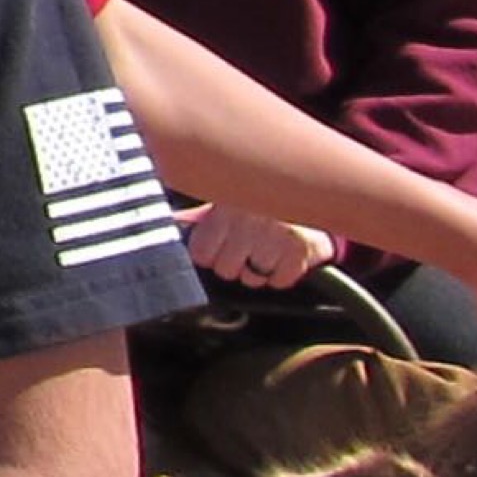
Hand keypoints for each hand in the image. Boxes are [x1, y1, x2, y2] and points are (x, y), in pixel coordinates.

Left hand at [181, 200, 341, 295]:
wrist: (313, 195)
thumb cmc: (260, 205)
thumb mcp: (226, 203)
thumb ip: (196, 217)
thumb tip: (163, 223)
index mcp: (225, 208)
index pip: (201, 253)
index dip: (209, 255)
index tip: (220, 245)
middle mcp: (249, 221)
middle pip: (226, 270)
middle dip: (235, 264)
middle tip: (246, 247)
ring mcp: (276, 236)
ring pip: (253, 279)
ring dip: (259, 270)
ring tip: (266, 249)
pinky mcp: (301, 250)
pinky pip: (279, 281)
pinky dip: (282, 274)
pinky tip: (283, 255)